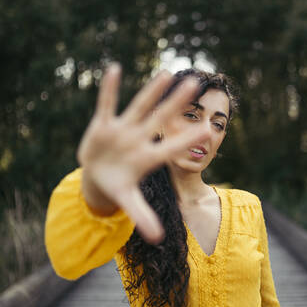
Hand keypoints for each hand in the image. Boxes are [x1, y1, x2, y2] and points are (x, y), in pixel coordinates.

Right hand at [77, 63, 206, 244]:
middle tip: (195, 85)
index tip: (207, 127)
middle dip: (175, 103)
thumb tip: (157, 238)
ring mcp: (123, 131)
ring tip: (167, 73)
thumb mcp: (128, 200)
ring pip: (140, 106)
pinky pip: (107, 104)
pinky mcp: (104, 125)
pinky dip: (110, 89)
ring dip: (151, 91)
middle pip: (160, 119)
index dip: (187, 139)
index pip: (171, 148)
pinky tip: (115, 69)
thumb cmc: (118, 186)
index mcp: (148, 159)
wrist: (98, 176)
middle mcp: (139, 140)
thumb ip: (142, 216)